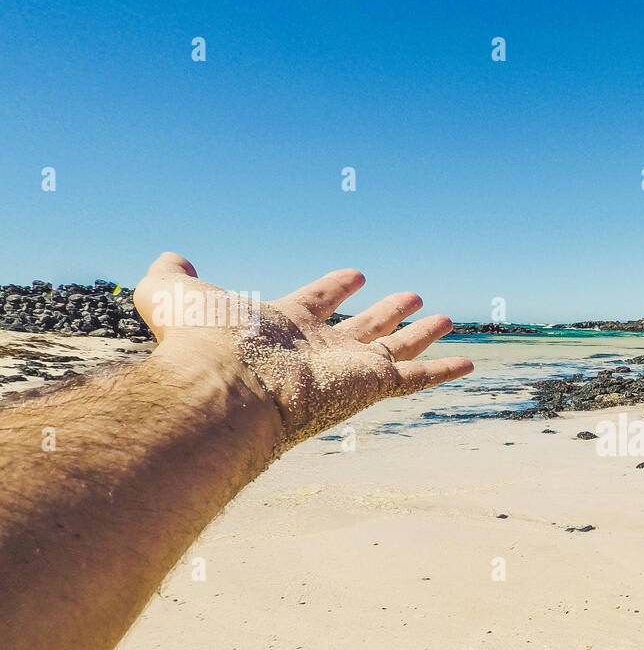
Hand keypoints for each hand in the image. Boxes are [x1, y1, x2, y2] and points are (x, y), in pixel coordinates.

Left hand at [134, 253, 472, 449]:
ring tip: (446, 317)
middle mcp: (320, 351)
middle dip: (386, 313)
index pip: (316, 303)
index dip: (334, 288)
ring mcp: (348, 369)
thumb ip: (170, 277)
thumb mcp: (173, 295)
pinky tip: (468, 361)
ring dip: (420, 333)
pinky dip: (443, 370)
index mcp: (283, 328)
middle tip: (411, 297)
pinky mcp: (371, 385)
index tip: (356, 275)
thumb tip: (172, 259)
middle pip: (362, 328)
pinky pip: (416, 377)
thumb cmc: (199, 345)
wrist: (224, 390)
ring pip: (396, 348)